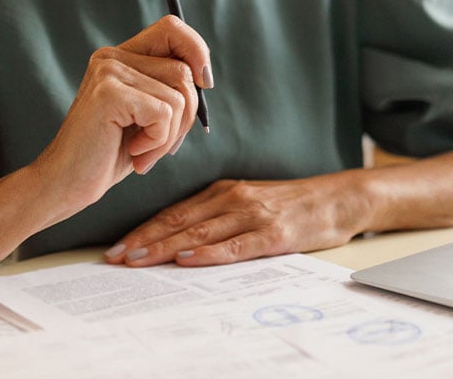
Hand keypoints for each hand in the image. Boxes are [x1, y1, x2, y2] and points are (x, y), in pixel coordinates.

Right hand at [33, 15, 210, 214]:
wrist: (65, 184)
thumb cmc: (109, 153)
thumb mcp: (147, 115)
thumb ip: (170, 88)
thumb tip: (204, 76)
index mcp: (121, 56)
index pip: (172, 28)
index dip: (197, 50)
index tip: (204, 85)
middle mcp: (112, 56)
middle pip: (184, 70)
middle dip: (186, 116)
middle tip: (159, 145)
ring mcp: (109, 72)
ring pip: (179, 95)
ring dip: (170, 135)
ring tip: (142, 152)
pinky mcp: (110, 93)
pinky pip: (164, 114)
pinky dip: (157, 142)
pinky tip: (134, 152)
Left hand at [104, 172, 370, 265]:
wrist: (337, 198)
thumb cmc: (290, 204)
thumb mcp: (248, 200)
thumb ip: (217, 215)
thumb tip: (179, 240)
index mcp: (222, 191)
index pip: (173, 212)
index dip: (143, 229)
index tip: (117, 246)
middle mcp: (231, 199)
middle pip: (179, 222)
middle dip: (143, 240)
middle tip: (115, 257)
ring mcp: (252, 215)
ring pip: (199, 233)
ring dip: (165, 247)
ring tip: (138, 260)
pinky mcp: (273, 234)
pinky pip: (235, 246)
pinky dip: (209, 254)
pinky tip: (188, 260)